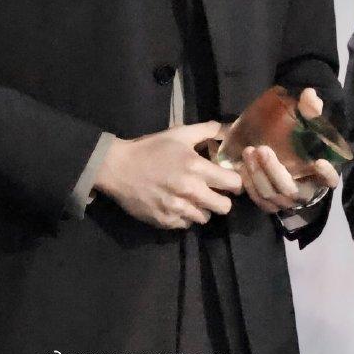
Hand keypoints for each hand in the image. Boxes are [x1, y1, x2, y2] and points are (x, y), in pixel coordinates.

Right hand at [93, 120, 243, 229]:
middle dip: (222, 199)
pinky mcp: (166, 221)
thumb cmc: (151, 148)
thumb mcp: (178, 134)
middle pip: (224, 207)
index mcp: (196, 167)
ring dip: (202, 208)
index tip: (229, 180)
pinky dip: (184, 216)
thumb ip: (206, 130)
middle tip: (213, 192)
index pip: (233, 184)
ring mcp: (178, 209)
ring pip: (205, 218)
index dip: (235, 182)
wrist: (119, 168)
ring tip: (191, 197)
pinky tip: (176, 203)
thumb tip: (228, 128)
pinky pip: (186, 224)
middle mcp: (190, 191)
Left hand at [238, 88, 338, 213]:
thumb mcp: (306, 122)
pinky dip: (250, 186)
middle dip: (274, 171)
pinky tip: (242, 168)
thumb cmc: (299, 139)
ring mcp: (286, 200)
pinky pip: (260, 201)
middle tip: (262, 149)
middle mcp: (305, 191)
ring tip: (248, 153)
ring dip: (258, 176)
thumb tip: (309, 94)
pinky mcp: (270, 203)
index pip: (330, 180)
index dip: (327, 175)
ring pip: (272, 195)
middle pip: (291, 190)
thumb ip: (309, 109)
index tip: (319, 162)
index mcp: (320, 174)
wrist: (281, 153)